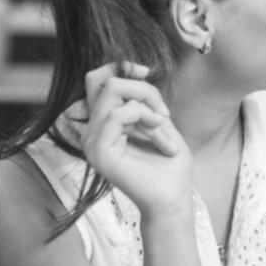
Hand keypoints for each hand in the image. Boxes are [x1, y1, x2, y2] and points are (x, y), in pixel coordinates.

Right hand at [80, 62, 190, 217]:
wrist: (173, 198)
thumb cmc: (170, 165)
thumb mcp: (159, 122)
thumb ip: (142, 100)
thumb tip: (134, 72)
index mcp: (103, 123)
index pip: (96, 80)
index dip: (120, 67)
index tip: (147, 71)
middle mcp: (92, 131)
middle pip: (105, 81)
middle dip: (142, 88)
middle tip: (164, 112)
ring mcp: (92, 142)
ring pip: (112, 92)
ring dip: (149, 106)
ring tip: (165, 128)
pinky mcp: (99, 152)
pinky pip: (118, 115)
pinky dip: (146, 118)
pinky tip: (162, 135)